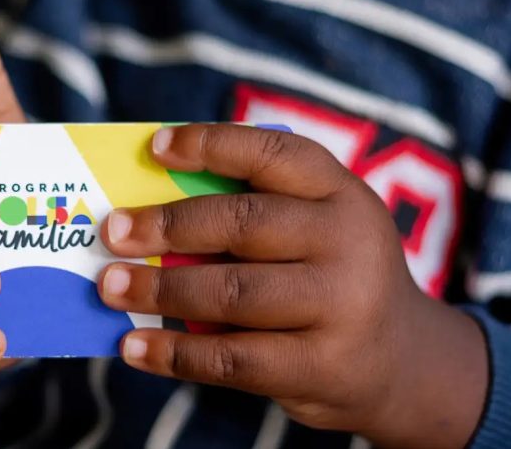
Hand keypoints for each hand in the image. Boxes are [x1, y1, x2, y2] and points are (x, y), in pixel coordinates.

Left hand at [98, 124, 487, 447]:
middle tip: (112, 232)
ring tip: (110, 287)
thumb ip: (252, 217)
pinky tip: (134, 347)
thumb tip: (147, 217)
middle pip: (243, 223)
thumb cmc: (330, 279)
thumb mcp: (314, 231)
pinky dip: (174, 353)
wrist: (400, 362)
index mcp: (340, 193)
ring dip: (159, 289)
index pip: (274, 153)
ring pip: (232, 292)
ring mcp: (340, 306)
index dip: (212, 144)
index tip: (155, 147)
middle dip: (168, 226)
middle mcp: (348, 241)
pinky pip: (232, 359)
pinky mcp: (322, 366)